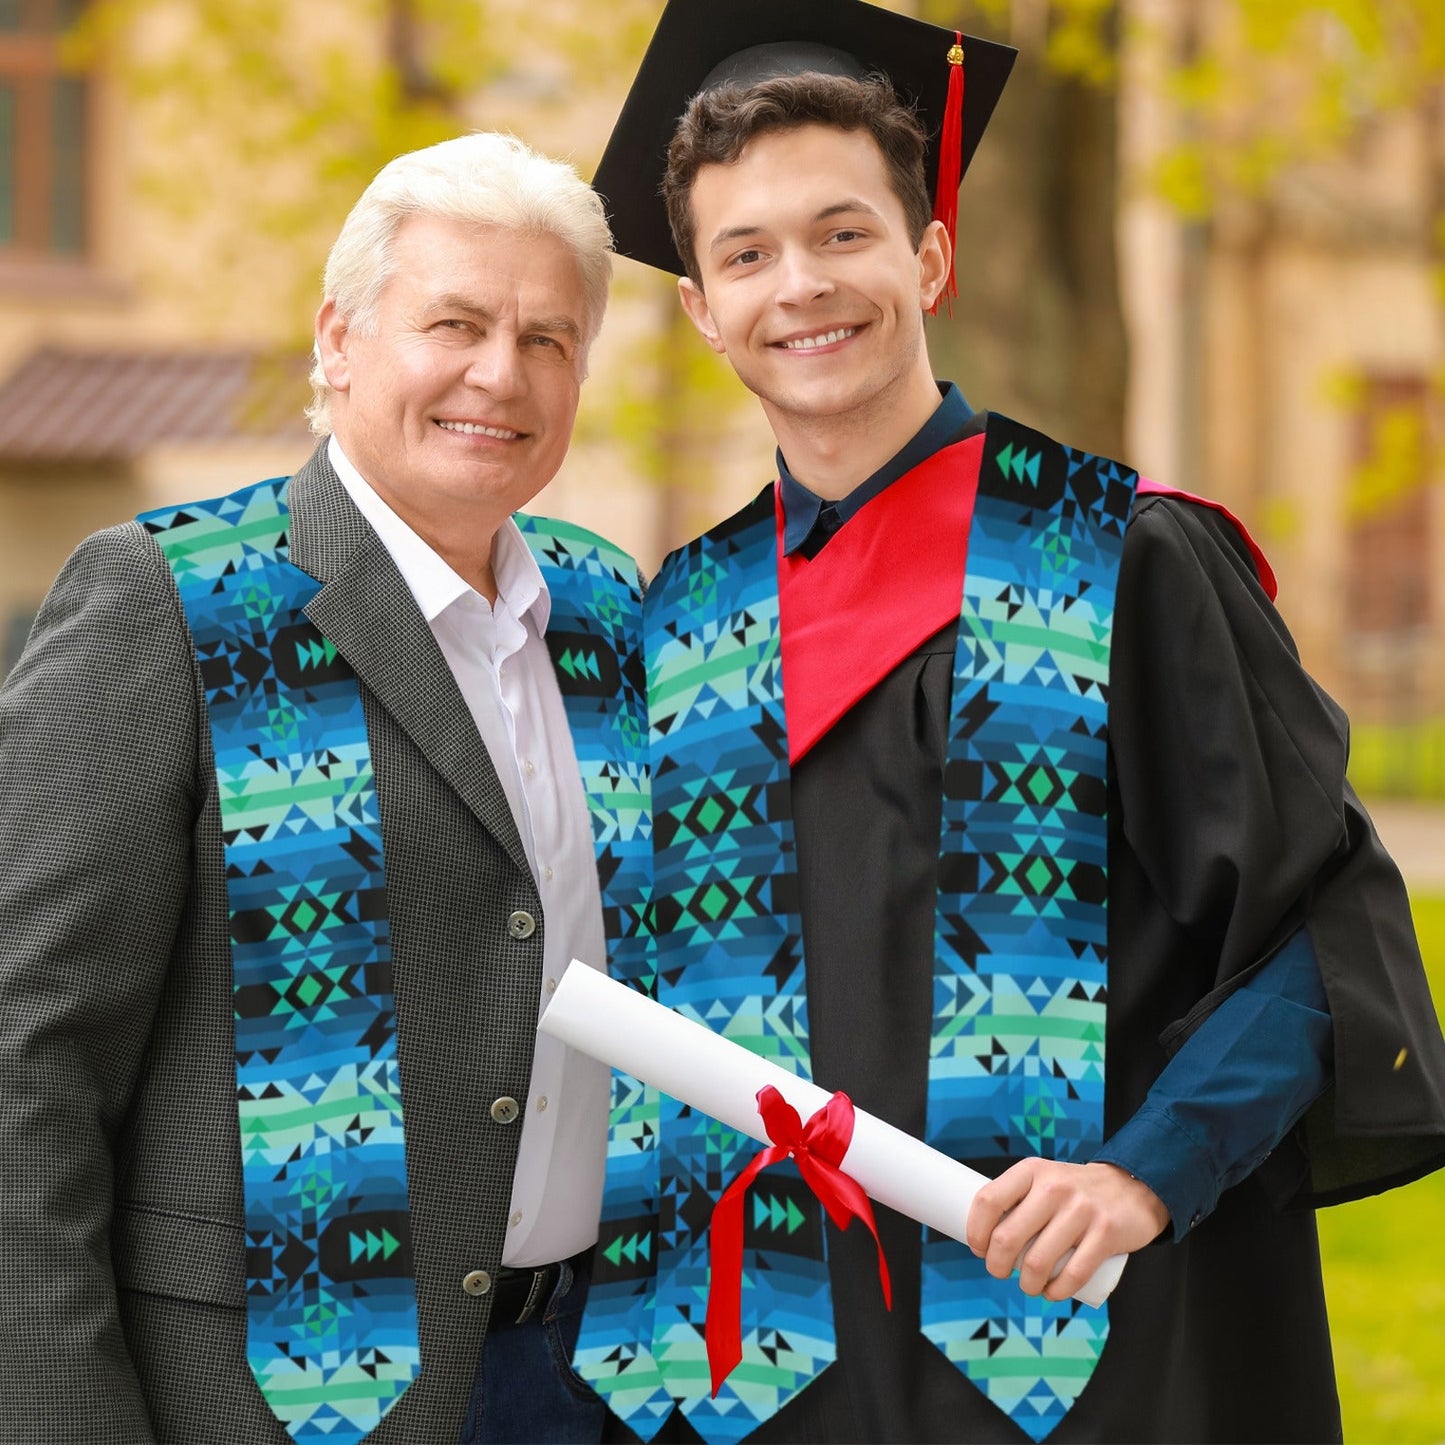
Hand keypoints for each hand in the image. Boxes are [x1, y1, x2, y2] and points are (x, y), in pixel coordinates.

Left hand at [965, 1159, 1169, 1301]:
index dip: (975, 1231)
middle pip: (1007, 1237)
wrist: (1131, 1187)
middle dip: (996, 1265)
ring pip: (1037, 1262)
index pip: (988, 1200)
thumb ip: (1018, 1200)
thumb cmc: (1075, 1191)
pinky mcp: (1105, 1233)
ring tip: (1029, 1285)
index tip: (978, 1248)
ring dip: (1027, 1284)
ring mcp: (1081, 1210)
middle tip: (999, 1272)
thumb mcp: (1044, 1179)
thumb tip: (984, 1236)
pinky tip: (1051, 1292)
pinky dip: (1056, 1292)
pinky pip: (1073, 1275)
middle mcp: (1053, 1187)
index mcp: (1032, 1171)